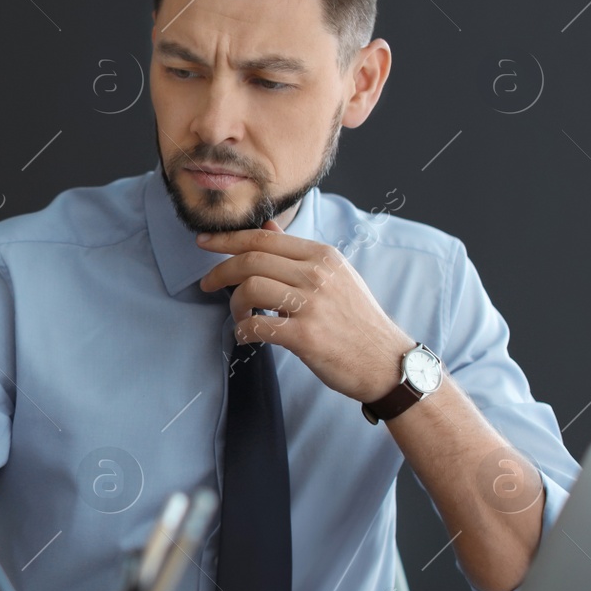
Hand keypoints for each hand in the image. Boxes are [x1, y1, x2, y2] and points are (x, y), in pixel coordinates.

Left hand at [195, 219, 411, 402]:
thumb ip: (297, 252)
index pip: (263, 238)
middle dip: (220, 271)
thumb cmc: (356, 320)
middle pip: (251, 260)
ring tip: (240, 316)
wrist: (386, 362)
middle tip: (207, 284)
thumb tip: (266, 228)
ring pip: (250, 289)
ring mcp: (312, 305)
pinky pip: (256, 326)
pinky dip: (243, 331)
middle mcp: (317, 275)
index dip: (227, 240)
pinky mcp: (306, 336)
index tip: (204, 243)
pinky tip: (247, 336)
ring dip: (234, 304)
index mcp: (323, 256)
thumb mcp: (335, 276)